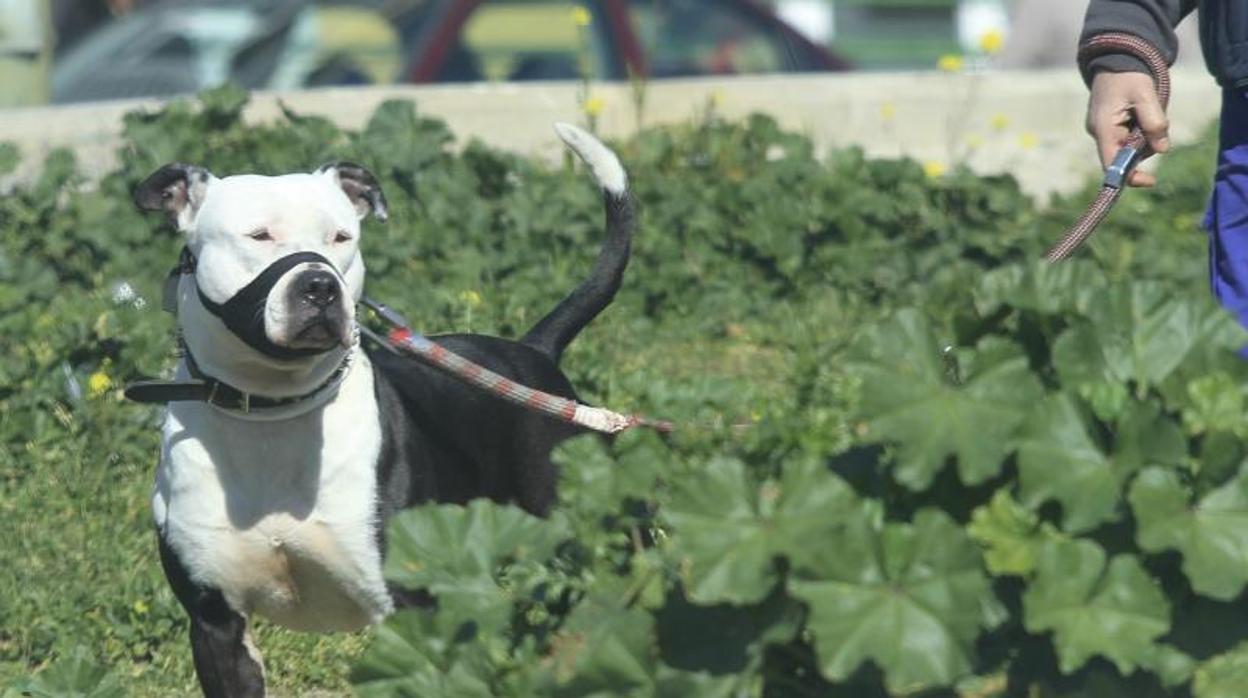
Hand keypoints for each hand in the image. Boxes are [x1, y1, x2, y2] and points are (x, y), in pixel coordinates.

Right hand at [1086, 70, 1169, 186]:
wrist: (1116, 57)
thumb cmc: (1129, 75)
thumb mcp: (1146, 96)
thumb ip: (1154, 123)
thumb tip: (1163, 149)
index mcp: (1103, 129)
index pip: (1112, 164)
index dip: (1129, 176)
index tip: (1150, 181)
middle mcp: (1099, 133)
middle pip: (1123, 156)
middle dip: (1145, 148)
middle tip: (1159, 124)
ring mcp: (1101, 130)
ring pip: (1127, 146)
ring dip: (1144, 137)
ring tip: (1150, 111)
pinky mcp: (1107, 125)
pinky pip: (1126, 137)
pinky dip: (1139, 130)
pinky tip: (1142, 112)